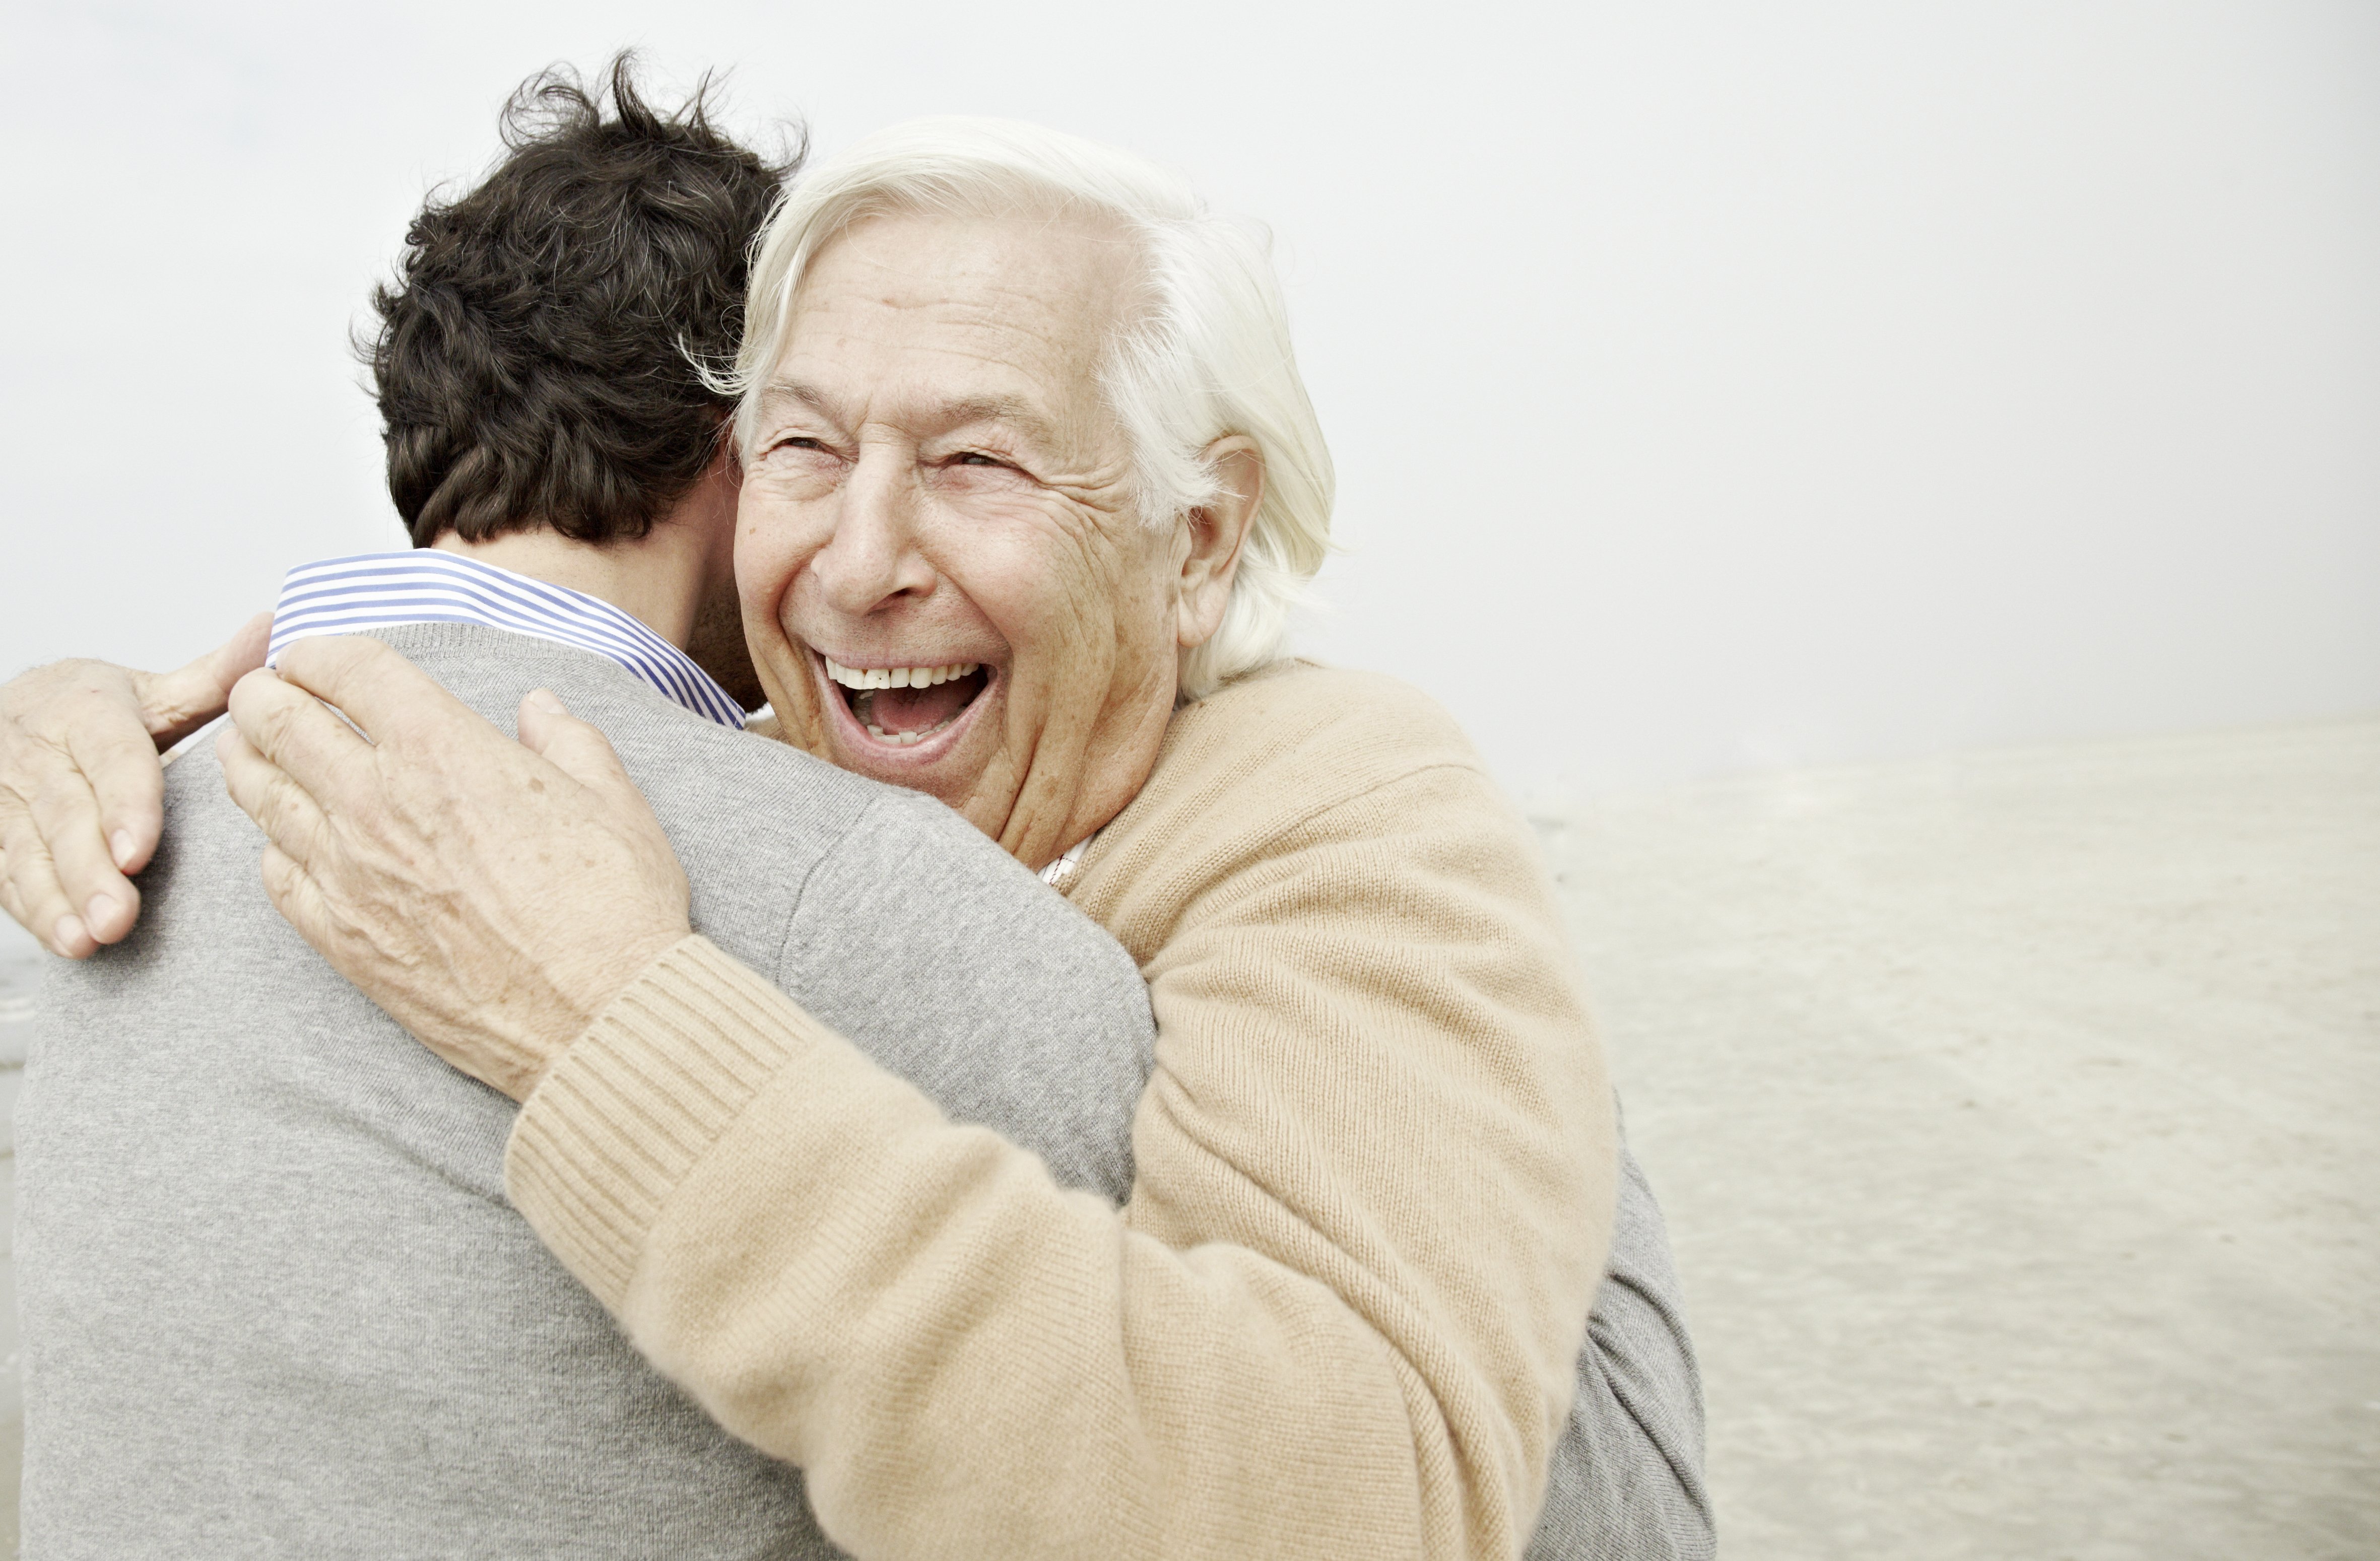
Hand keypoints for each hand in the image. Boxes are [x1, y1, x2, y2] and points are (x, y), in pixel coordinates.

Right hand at [0, 614, 270, 955]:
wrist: (3, 716)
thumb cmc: (91, 712)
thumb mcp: (148, 691)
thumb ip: (211, 677)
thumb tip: (274, 631)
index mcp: (86, 711)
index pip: (109, 757)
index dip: (123, 804)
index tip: (140, 850)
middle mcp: (37, 752)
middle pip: (65, 814)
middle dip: (90, 869)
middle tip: (120, 916)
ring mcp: (7, 797)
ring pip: (29, 850)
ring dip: (58, 898)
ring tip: (90, 939)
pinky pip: (6, 874)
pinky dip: (34, 911)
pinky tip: (65, 942)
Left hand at [217, 636, 692, 1100]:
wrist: (598, 1019)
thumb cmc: (614, 910)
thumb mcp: (614, 800)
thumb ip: (566, 741)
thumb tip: (539, 710)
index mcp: (444, 750)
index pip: (347, 667)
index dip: (320, 650)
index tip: (315, 655)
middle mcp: (378, 801)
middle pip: (277, 720)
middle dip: (263, 693)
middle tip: (265, 691)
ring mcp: (348, 872)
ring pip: (258, 792)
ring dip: (247, 758)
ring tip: (250, 747)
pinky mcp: (340, 937)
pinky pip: (274, 873)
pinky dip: (271, 844)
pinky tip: (284, 838)